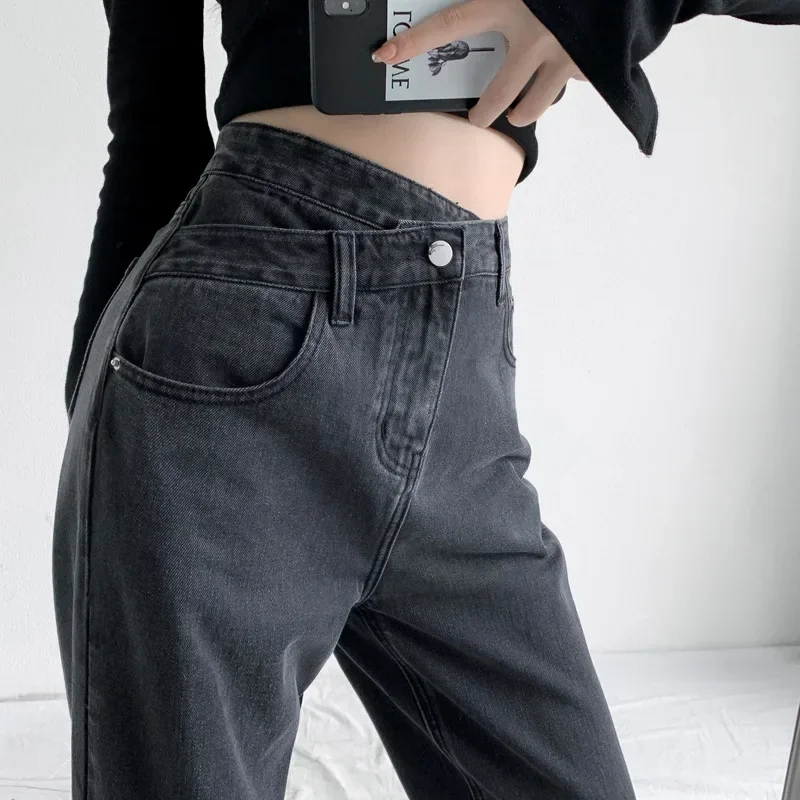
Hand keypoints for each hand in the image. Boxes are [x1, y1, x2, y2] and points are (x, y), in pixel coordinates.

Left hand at [371, 0, 586, 127]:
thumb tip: (480, 5)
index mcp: (510, 3)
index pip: (450, 25)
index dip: (415, 42)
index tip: (385, 55)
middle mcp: (534, 36)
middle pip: (498, 95)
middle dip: (485, 113)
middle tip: (478, 118)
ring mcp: (564, 56)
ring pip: (533, 106)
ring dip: (524, 111)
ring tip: (520, 108)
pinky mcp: (592, 66)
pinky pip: (570, 86)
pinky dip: (566, 81)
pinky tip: (569, 66)